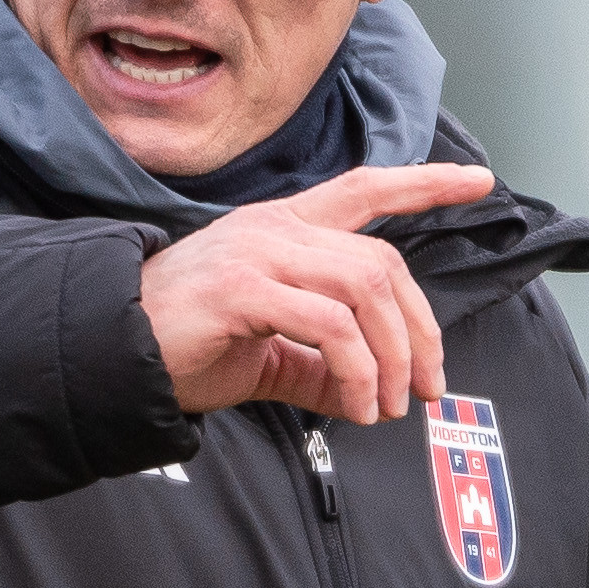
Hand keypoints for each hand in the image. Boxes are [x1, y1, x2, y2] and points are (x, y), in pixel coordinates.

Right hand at [136, 163, 496, 424]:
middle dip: (421, 329)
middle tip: (428, 388)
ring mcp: (257, 253)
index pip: (364, 189)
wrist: (111, 351)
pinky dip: (357, 369)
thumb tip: (371, 397)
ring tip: (386, 405)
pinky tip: (353, 403)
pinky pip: (329, 325)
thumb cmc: (182, 345)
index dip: (424, 185)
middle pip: (382, 262)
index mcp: (281, 228)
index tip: (477, 182)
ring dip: (392, 356)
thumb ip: (319, 366)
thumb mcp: (266, 355)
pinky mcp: (242, 289)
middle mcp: (274, 229)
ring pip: (364, 290)